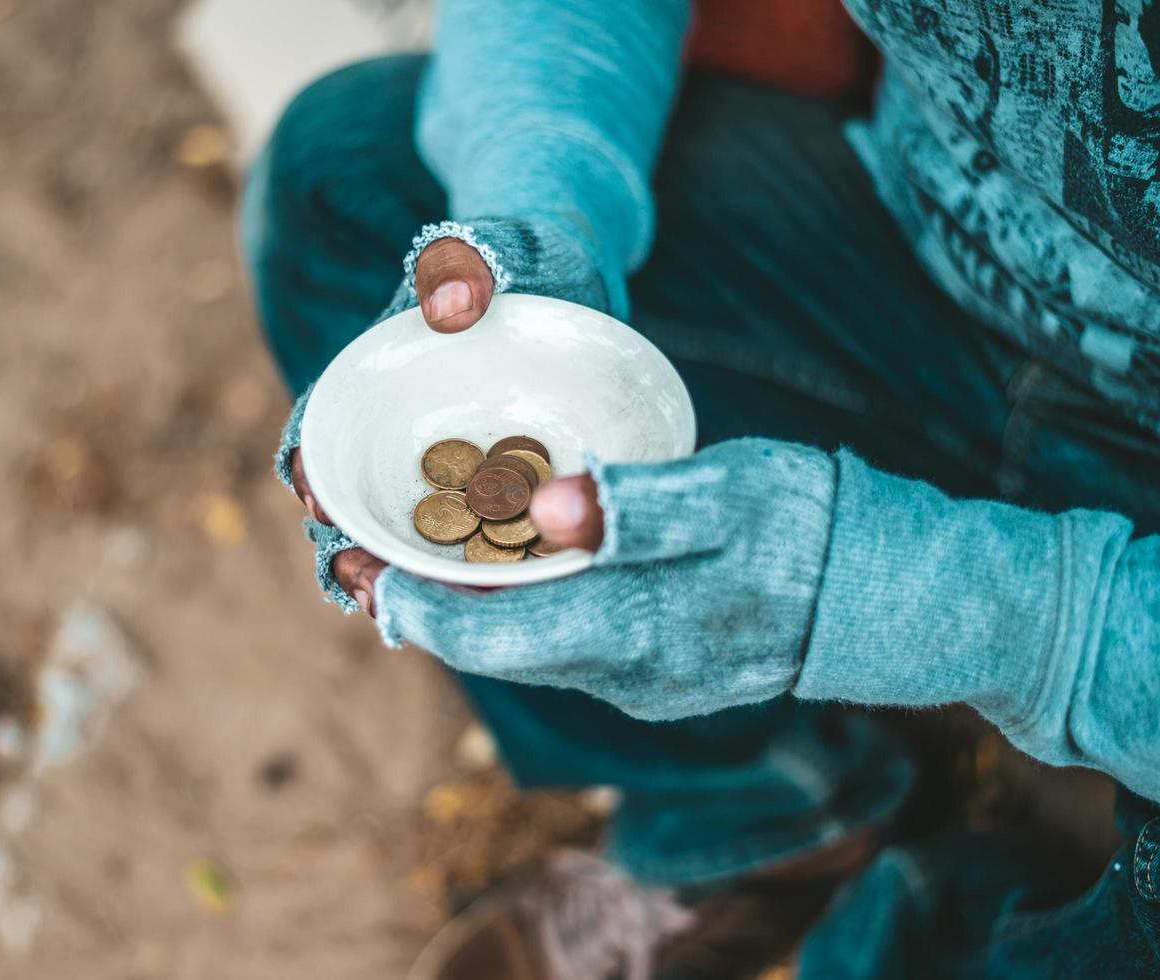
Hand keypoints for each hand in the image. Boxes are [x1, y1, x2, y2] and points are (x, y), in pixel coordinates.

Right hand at [284, 235, 496, 611]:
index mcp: (379, 382)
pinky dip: (476, 580)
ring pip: (415, 541)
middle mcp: (406, 441)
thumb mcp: (493, 249)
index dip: (315, 469)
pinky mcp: (502, 502)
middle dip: (355, 550)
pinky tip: (492, 607)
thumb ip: (463, 266)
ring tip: (417, 618)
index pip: (326, 431)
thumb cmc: (519, 256)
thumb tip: (449, 298)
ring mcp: (452, 476)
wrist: (570, 286)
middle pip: (360, 505)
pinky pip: (479, 550)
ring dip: (409, 581)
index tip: (316, 496)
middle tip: (364, 583)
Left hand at [372, 439, 838, 721]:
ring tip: (413, 563)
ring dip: (468, 615)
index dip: (420, 606)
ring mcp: (649, 684)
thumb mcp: (733, 494)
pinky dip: (521, 616)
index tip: (360, 571)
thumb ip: (639, 506)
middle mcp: (630, 675)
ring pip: (530, 652)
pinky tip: (505, 575)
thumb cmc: (816, 527)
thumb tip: (546, 510)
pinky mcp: (667, 674)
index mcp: (635, 630)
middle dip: (425, 609)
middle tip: (359, 563)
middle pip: (498, 651)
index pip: (495, 633)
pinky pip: (568, 649)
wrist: (899, 600)